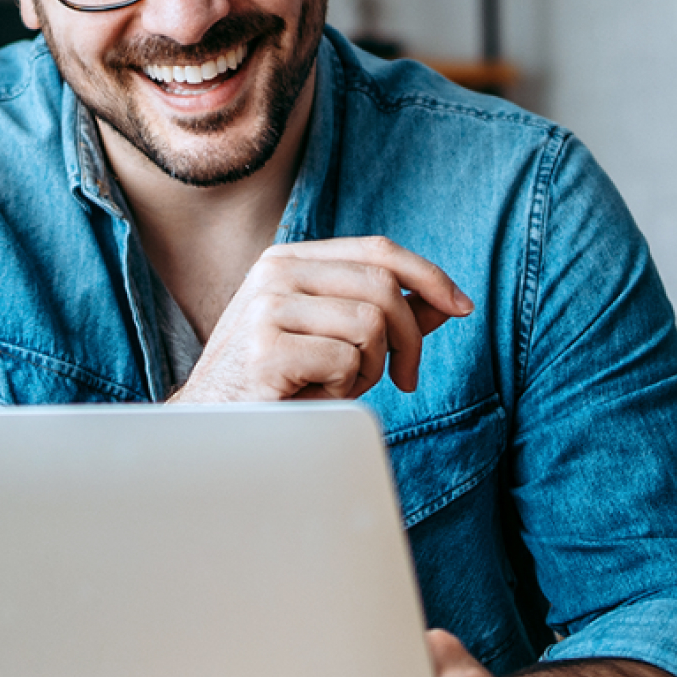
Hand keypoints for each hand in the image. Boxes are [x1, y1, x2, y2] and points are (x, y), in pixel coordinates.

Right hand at [171, 237, 471, 402]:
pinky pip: (346, 360)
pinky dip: (346, 387)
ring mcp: (266, 308)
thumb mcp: (336, 339)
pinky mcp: (266, 349)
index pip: (378, 249)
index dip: (429, 276)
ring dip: (373, 367)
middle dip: (409, 338)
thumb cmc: (280, 384)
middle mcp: (274, 272)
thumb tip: (445, 301)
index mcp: (288, 259)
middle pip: (383, 287)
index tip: (461, 307)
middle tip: (403, 377)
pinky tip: (317, 397)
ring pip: (370, 324)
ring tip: (344, 386)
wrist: (215, 427)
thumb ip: (386, 315)